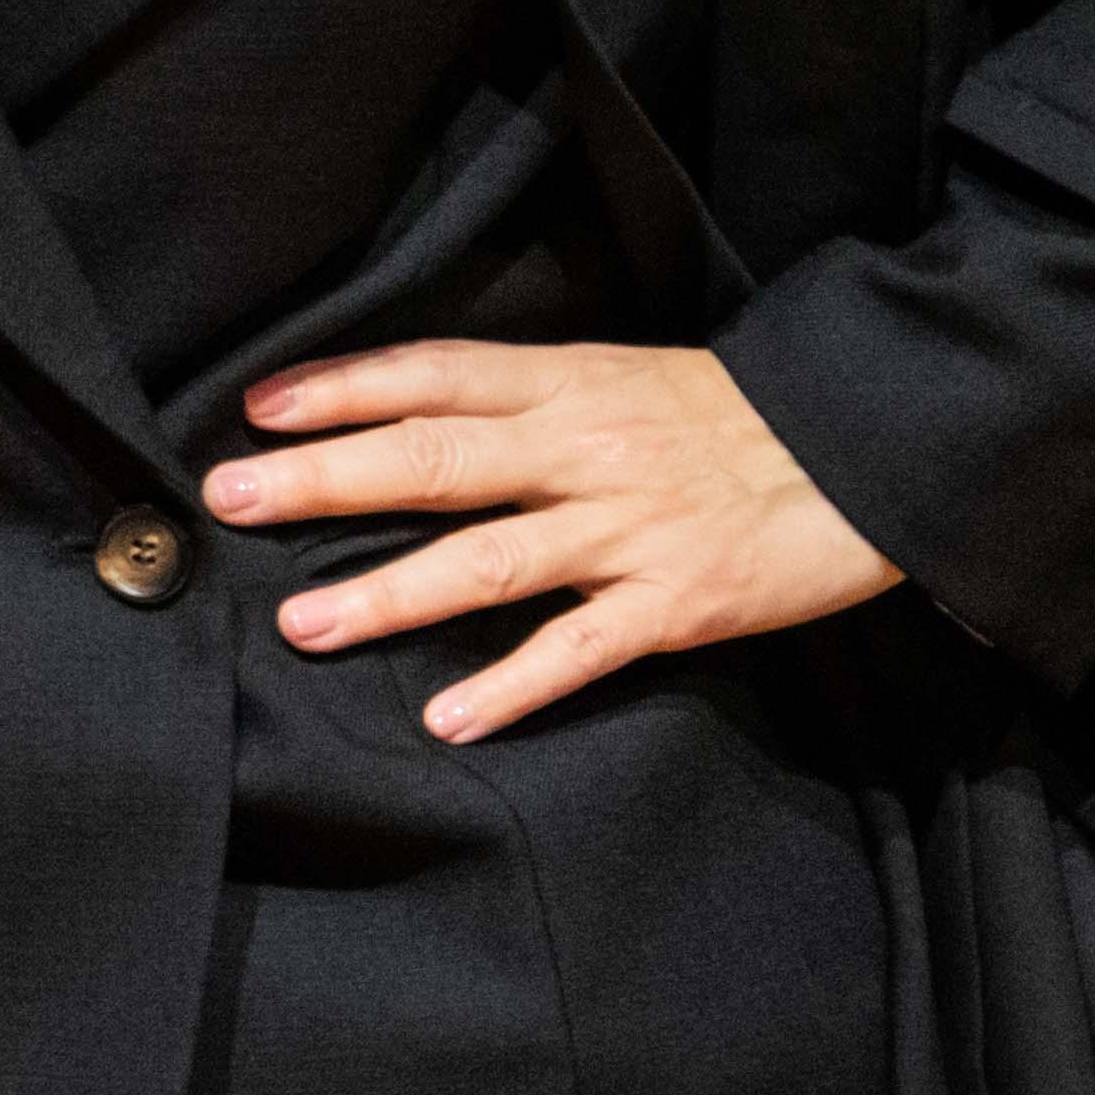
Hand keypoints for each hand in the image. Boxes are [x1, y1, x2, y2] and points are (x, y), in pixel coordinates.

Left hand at [199, 338, 900, 741]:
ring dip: (390, 596)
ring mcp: (627, 530)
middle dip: (325, 481)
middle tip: (232, 500)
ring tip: (304, 626)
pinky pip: (580, 649)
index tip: (259, 410)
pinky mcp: (677, 603)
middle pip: (435, 460)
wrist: (862, 452)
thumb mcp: (618, 379)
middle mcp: (584, 451)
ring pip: (489, 560)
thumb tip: (405, 416)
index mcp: (566, 386)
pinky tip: (451, 717)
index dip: (343, 389)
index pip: (434, 377)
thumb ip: (521, 402)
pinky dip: (513, 685)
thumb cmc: (725, 418)